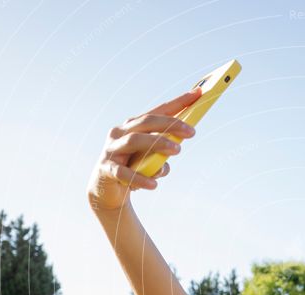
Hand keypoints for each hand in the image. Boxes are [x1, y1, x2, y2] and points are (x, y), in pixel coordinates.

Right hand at [87, 87, 200, 211]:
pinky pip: (124, 172)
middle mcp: (120, 133)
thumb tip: (175, 148)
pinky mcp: (107, 169)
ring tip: (177, 150)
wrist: (108, 189)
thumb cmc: (133, 168)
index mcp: (133, 126)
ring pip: (134, 141)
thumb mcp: (151, 158)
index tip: (198, 94)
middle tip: (192, 131)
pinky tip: (154, 184)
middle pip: (146, 122)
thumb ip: (163, 151)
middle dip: (170, 123)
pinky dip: (140, 178)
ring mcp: (112, 150)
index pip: (157, 111)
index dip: (178, 102)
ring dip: (157, 143)